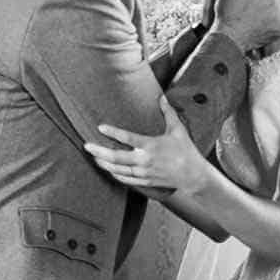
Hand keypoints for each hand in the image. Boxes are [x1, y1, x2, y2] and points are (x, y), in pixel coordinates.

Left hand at [84, 96, 211, 193]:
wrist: (192, 175)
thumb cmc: (186, 150)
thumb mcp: (178, 129)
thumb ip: (168, 112)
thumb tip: (161, 97)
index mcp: (151, 145)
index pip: (128, 138)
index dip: (113, 132)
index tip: (101, 127)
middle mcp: (145, 160)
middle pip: (117, 157)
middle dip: (100, 152)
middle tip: (87, 146)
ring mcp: (144, 173)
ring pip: (118, 170)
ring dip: (104, 164)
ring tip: (93, 157)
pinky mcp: (145, 182)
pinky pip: (126, 180)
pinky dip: (114, 175)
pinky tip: (107, 170)